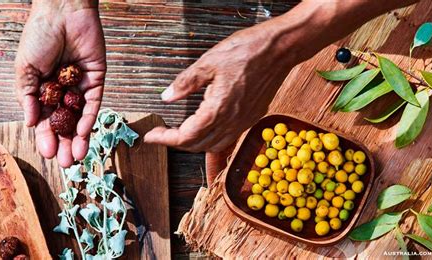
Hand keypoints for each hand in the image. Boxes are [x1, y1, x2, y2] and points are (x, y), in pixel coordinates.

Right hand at [15, 1, 104, 166]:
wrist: (62, 12)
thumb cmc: (39, 36)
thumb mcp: (25, 69)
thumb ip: (27, 96)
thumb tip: (29, 123)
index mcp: (42, 89)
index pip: (45, 119)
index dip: (46, 137)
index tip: (48, 154)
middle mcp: (62, 91)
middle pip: (64, 123)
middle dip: (65, 143)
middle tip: (66, 163)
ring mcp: (80, 87)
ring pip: (80, 118)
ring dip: (79, 138)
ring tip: (77, 157)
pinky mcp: (97, 80)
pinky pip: (93, 104)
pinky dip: (89, 119)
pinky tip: (85, 134)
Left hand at [144, 23, 294, 152]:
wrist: (280, 49)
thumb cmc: (248, 51)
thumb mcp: (208, 62)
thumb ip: (185, 82)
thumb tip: (167, 96)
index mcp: (217, 110)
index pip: (185, 136)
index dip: (165, 139)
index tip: (152, 135)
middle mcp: (232, 121)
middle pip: (198, 145)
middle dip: (176, 142)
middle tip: (161, 133)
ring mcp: (244, 122)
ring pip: (214, 145)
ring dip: (194, 144)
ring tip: (180, 134)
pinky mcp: (252, 117)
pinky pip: (229, 139)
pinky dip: (213, 141)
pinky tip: (207, 132)